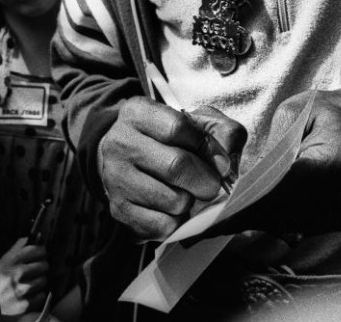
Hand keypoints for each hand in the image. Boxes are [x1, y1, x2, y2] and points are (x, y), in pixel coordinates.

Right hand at [0, 237, 48, 315]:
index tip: (41, 254)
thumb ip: (20, 246)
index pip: (38, 250)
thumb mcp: (4, 260)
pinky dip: (37, 295)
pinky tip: (29, 294)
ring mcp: (19, 290)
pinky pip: (41, 296)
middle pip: (43, 265)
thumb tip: (39, 234)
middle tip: (36, 270)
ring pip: (43, 280)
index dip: (41, 252)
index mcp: (11, 261)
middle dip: (41, 267)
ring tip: (31, 283)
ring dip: (39, 282)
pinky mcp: (23, 305)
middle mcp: (15, 274)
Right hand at [98, 97, 246, 242]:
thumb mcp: (198, 122)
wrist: (131, 162)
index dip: (205, 146)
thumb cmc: (172, 139)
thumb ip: (223, 132)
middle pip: (175, 166)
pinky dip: (177, 222)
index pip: (178, 127)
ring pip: (172, 200)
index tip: (219, 159)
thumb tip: (225, 165)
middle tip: (212, 184)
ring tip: (186, 193)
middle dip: (205, 180)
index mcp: (137, 113)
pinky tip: (172, 209)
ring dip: (191, 201)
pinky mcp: (118, 210)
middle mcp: (120, 142)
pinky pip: (161, 226)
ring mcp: (115, 178)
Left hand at [216, 84, 340, 237]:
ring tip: (220, 223)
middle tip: (209, 223)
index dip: (251, 200)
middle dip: (245, 216)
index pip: (285, 187)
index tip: (222, 212)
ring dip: (255, 222)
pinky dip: (272, 220)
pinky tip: (246, 216)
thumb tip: (249, 179)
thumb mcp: (295, 112)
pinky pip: (299, 225)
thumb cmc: (326, 112)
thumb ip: (274, 146)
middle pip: (285, 212)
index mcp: (334, 162)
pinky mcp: (337, 220)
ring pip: (289, 224)